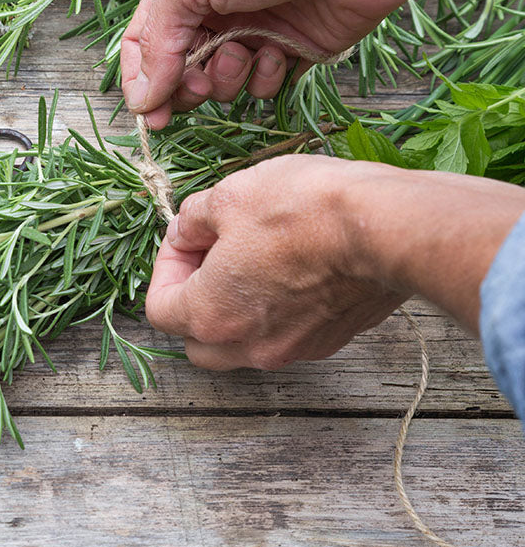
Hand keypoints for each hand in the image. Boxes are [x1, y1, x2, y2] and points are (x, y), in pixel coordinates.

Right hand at [120, 0, 423, 128]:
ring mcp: (253, 31)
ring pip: (221, 83)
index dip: (142, 81)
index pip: (143, 42)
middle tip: (200, 87)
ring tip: (247, 51)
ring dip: (228, 77)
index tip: (149, 116)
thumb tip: (141, 99)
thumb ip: (159, 40)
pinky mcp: (290, 50)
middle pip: (180, 70)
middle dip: (187, 86)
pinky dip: (267, 76)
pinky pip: (263, 85)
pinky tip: (281, 51)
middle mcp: (213, 9)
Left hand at [145, 155, 407, 369]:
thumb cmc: (303, 209)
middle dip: (191, 301)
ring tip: (249, 259)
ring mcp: (292, 350)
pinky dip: (272, 312)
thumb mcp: (229, 196)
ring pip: (239, 344)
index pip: (159, 309)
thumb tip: (183, 232)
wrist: (387, 228)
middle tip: (209, 256)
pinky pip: (282, 337)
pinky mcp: (328, 341)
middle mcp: (248, 346)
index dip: (165, 266)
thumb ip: (191, 221)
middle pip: (195, 340)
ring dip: (232, 310)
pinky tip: (288, 270)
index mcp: (211, 315)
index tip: (186, 236)